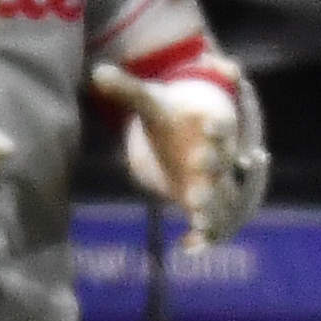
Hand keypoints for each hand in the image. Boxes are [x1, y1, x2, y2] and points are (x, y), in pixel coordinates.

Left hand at [98, 63, 267, 243]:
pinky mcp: (208, 203)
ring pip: (223, 198)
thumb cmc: (171, 118)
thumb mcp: (150, 103)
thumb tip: (97, 73)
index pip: (221, 124)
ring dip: (213, 210)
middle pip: (222, 164)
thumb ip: (127, 89)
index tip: (208, 126)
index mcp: (212, 124)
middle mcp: (220, 155)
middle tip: (199, 184)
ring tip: (199, 222)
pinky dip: (204, 236)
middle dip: (211, 174)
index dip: (216, 127)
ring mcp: (218, 181)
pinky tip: (187, 247)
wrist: (190, 138)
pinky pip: (214, 222)